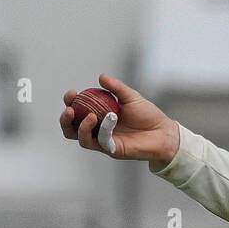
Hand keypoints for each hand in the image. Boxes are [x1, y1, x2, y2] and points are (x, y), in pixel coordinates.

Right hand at [59, 74, 179, 163]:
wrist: (163, 131)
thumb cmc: (148, 115)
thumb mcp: (131, 97)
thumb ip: (116, 88)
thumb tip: (101, 77)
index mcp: (99, 118)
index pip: (77, 113)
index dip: (70, 104)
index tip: (71, 94)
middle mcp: (98, 131)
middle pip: (71, 130)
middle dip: (65, 120)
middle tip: (69, 108)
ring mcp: (104, 142)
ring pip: (82, 139)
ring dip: (82, 127)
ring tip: (90, 116)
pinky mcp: (113, 150)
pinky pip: (102, 141)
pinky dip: (103, 129)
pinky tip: (110, 118)